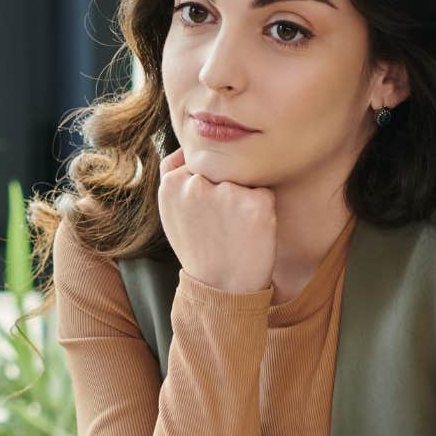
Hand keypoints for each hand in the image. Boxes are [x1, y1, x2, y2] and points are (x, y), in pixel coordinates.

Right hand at [157, 147, 277, 292]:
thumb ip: (174, 176)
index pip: (196, 161)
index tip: (205, 212)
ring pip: (242, 176)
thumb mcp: (171, 212)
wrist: (221, 288)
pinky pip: (264, 190)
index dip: (205, 184)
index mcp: (171, 184)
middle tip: (221, 222)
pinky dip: (262, 207)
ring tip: (234, 227)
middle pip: (220, 167)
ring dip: (243, 195)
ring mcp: (226, 192)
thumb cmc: (198, 248)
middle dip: (224, 186)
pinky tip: (250, 230)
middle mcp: (196, 183)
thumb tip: (186, 146)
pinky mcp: (256, 202)